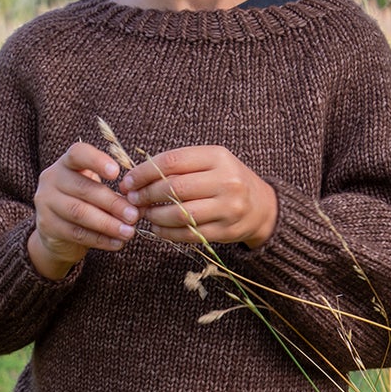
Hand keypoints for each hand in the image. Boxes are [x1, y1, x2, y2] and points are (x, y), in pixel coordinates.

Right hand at [28, 142, 138, 278]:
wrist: (58, 232)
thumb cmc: (84, 203)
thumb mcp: (97, 192)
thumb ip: (115, 195)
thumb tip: (140, 207)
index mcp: (66, 163)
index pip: (78, 154)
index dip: (97, 161)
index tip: (117, 173)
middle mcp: (52, 179)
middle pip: (83, 189)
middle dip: (112, 203)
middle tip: (134, 215)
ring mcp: (46, 202)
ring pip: (79, 213)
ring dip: (108, 224)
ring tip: (128, 231)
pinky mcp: (47, 226)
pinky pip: (76, 233)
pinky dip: (100, 239)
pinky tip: (117, 243)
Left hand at [121, 147, 277, 247]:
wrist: (262, 207)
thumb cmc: (226, 180)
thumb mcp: (210, 162)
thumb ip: (178, 165)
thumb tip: (135, 177)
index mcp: (218, 157)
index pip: (172, 162)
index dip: (144, 172)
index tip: (128, 181)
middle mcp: (226, 181)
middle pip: (174, 188)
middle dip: (147, 195)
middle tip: (133, 200)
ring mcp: (228, 208)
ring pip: (180, 214)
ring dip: (155, 216)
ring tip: (145, 214)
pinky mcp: (226, 231)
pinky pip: (188, 234)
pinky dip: (167, 233)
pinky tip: (157, 228)